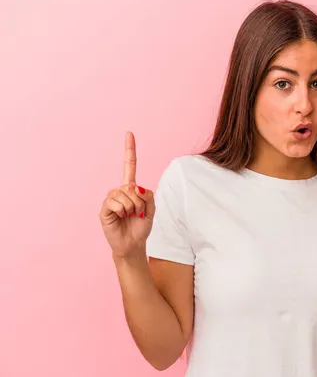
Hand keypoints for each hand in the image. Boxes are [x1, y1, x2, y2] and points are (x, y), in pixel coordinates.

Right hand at [99, 131, 154, 258]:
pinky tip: (121, 217)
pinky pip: (114, 203)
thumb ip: (148, 195)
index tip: (129, 133)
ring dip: (132, 207)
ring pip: (124, 194)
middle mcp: (120, 191)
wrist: (133, 243)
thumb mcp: (152, 210)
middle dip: (140, 202)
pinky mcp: (104, 209)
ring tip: (130, 216)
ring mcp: (111, 199)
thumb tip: (135, 187)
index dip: (129, 150)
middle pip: (131, 186)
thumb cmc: (141, 226)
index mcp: (131, 188)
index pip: (129, 166)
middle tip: (139, 213)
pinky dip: (122, 210)